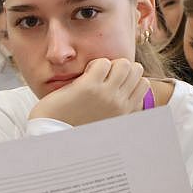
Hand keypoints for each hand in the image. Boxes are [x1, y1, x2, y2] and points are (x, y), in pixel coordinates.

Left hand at [29, 58, 149, 126]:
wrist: (50, 130)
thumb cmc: (73, 123)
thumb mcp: (104, 118)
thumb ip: (116, 106)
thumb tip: (122, 88)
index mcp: (124, 112)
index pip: (143, 84)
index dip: (127, 77)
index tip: (111, 81)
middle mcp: (119, 104)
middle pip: (136, 69)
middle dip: (120, 67)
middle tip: (103, 75)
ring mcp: (106, 95)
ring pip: (124, 64)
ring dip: (109, 63)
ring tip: (94, 74)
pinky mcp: (89, 87)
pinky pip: (103, 63)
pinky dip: (94, 64)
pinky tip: (84, 75)